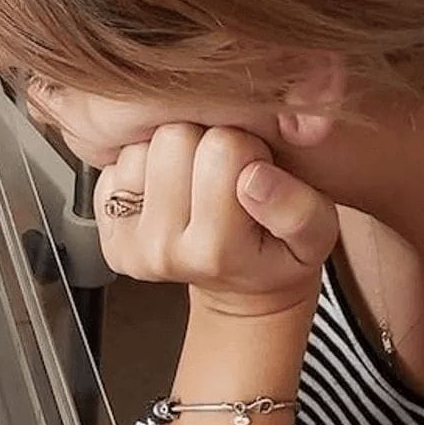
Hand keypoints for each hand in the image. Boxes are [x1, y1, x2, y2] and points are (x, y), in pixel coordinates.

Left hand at [95, 124, 338, 317]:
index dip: (245, 145)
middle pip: (173, 139)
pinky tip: (168, 190)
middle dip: (203, 143)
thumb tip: (253, 177)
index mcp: (216, 250)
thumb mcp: (317, 233)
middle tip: (222, 172)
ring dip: (169, 155)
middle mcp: (163, 250)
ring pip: (140, 149)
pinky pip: (115, 167)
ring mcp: (129, 243)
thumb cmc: (279, 250)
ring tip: (195, 181)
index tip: (254, 169)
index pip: (223, 148)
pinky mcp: (106, 232)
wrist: (240, 284)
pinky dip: (142, 169)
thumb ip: (297, 207)